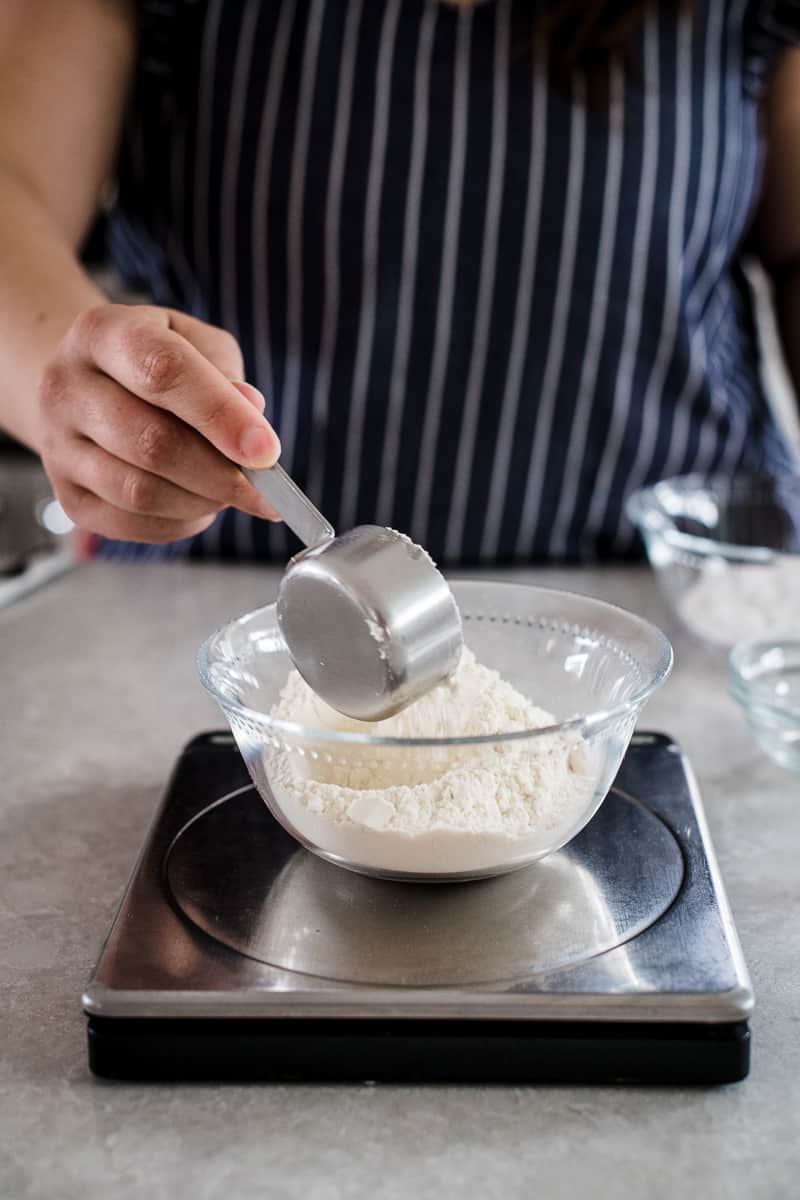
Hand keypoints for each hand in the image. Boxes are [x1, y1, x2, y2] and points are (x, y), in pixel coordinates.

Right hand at [37, 304, 280, 542]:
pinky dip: (180, 523)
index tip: (266, 450)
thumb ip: (226, 376)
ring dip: (203, 501)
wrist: (89, 385)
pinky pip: (132, 524)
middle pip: (151, 442)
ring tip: (230, 491)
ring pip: (141, 492)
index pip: (163, 371)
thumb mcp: (196, 346)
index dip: (221, 415)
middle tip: (263, 487)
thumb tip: (251, 412)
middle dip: (220, 473)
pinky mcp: (68, 496)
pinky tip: (199, 505)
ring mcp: (58, 447)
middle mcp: (66, 388)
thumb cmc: (154, 363)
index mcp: (102, 334)